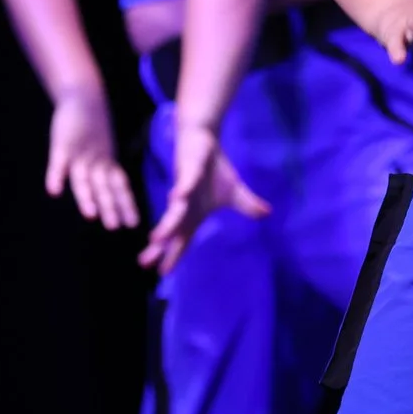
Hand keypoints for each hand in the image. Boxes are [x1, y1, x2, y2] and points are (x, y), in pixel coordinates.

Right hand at [47, 90, 139, 228]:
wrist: (83, 97)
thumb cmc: (93, 129)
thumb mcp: (103, 151)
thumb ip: (107, 172)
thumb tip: (114, 195)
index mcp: (107, 163)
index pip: (119, 186)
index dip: (126, 203)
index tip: (133, 223)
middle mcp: (96, 160)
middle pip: (103, 186)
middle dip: (109, 206)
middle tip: (116, 226)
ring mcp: (79, 153)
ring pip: (83, 177)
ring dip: (87, 196)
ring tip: (90, 215)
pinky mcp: (62, 144)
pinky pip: (58, 161)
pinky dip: (55, 175)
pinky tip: (53, 190)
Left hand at [137, 119, 271, 275]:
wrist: (203, 139)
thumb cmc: (213, 169)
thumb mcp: (234, 191)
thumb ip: (247, 205)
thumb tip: (267, 214)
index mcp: (193, 214)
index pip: (182, 239)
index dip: (173, 256)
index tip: (163, 273)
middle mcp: (184, 204)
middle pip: (171, 229)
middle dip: (160, 246)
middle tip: (145, 263)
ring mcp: (184, 186)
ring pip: (175, 208)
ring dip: (167, 224)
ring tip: (157, 239)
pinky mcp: (189, 167)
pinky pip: (187, 179)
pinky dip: (183, 187)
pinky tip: (178, 196)